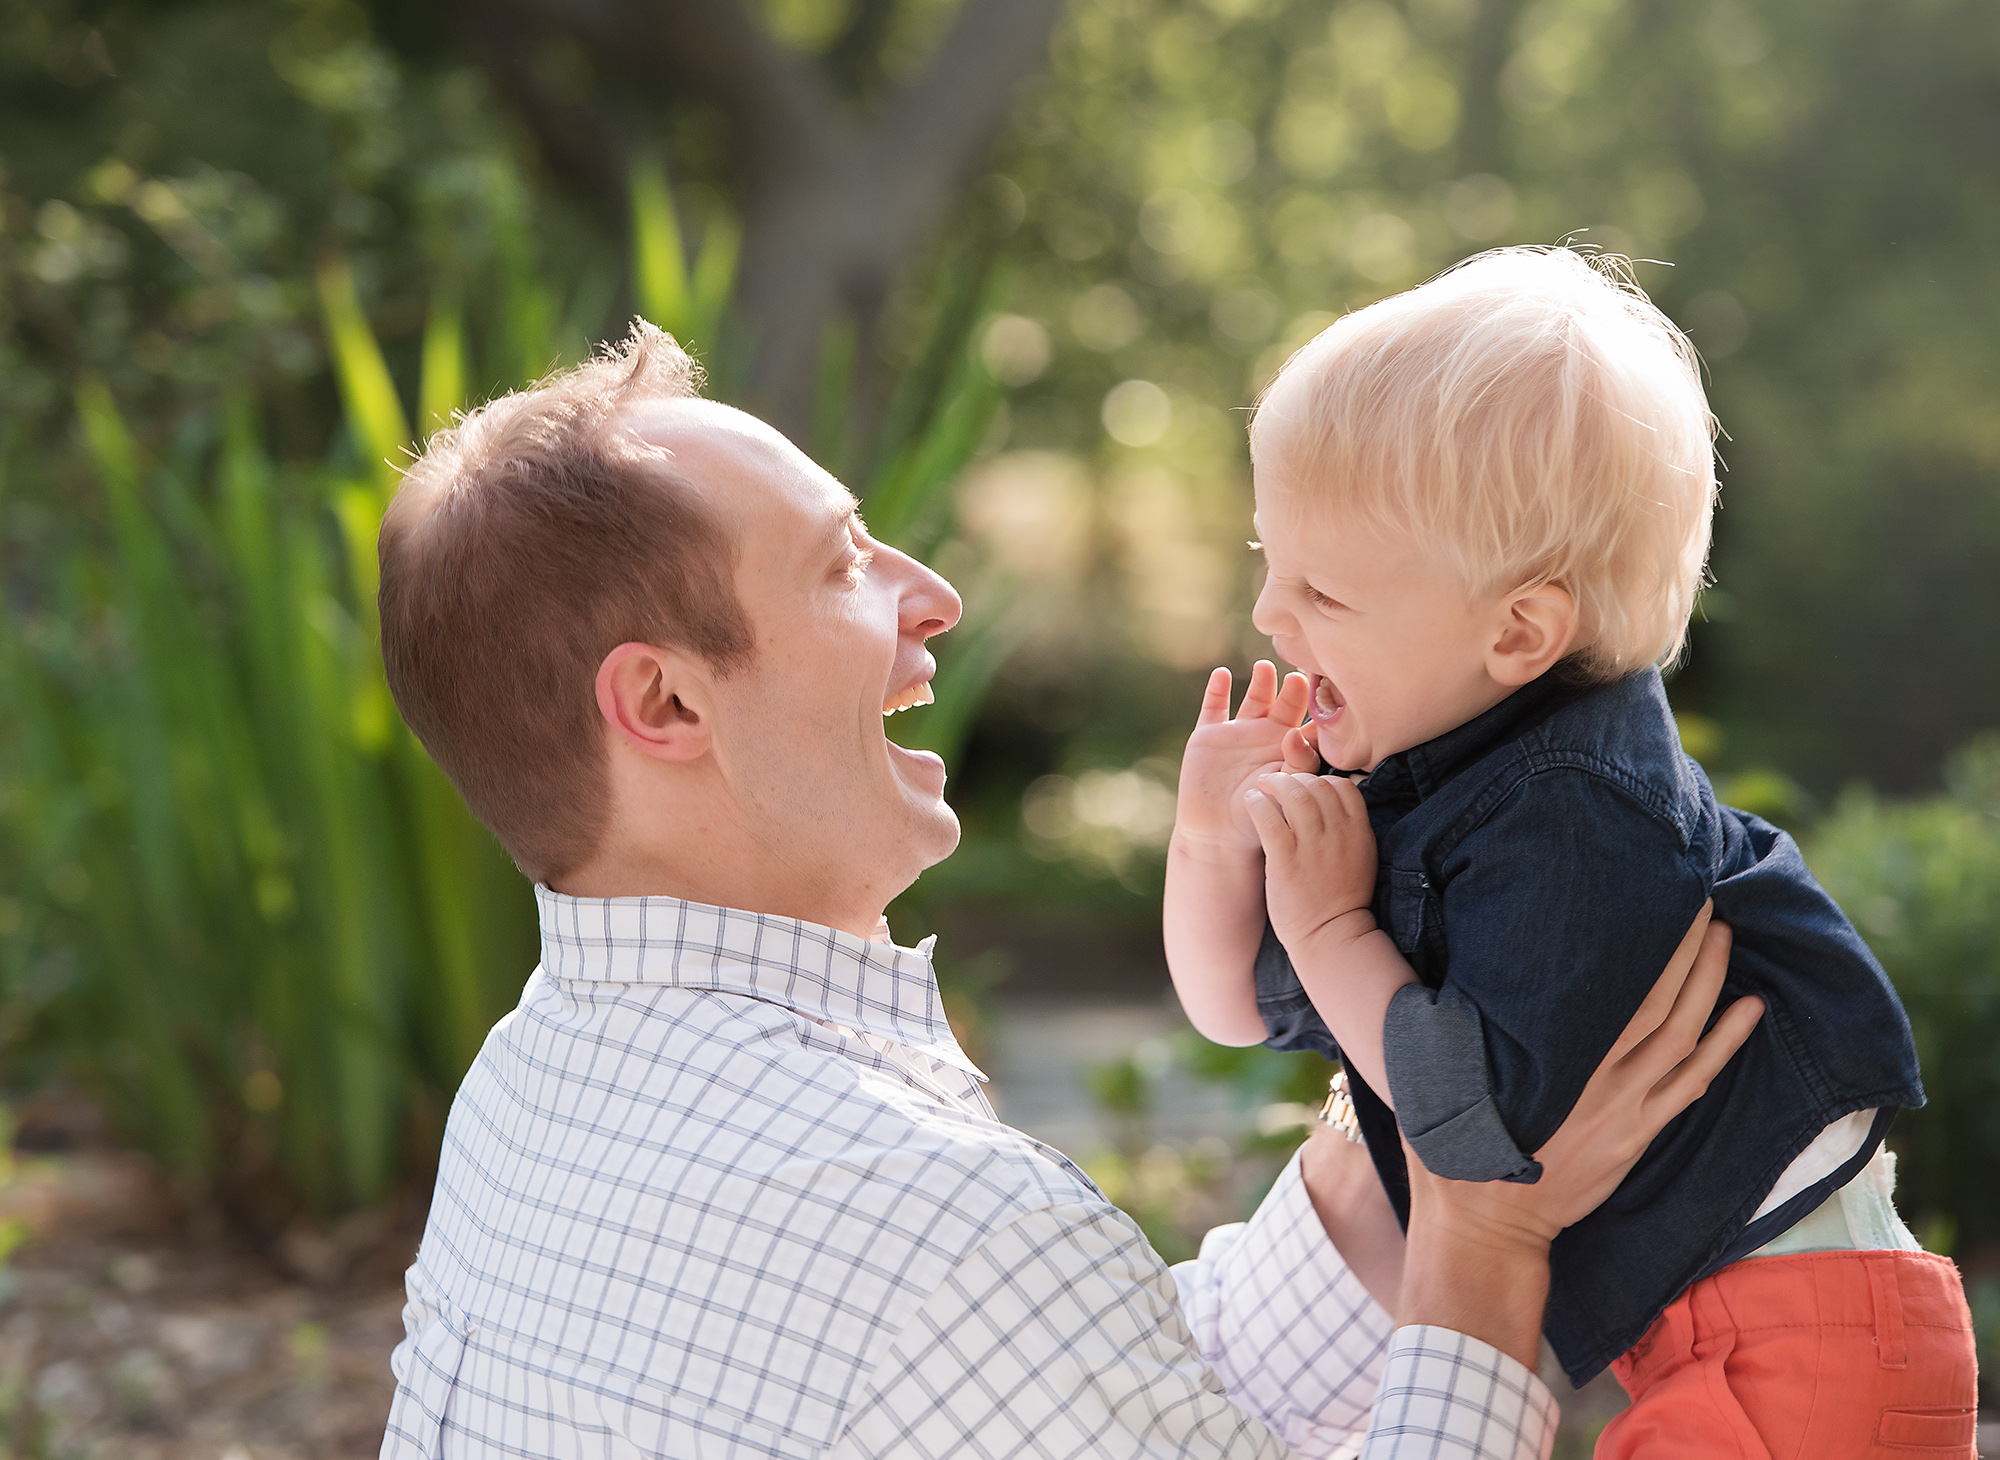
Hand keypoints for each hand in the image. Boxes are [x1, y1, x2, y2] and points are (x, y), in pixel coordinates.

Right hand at [1173, 661, 1310, 856]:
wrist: (1218, 834)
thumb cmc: (1261, 818)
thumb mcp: (1285, 790)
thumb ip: (1298, 763)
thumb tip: (1296, 732)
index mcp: (1292, 748)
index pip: (1311, 720)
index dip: (1320, 708)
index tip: (1328, 695)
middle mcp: (1268, 735)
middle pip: (1286, 702)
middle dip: (1294, 689)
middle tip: (1299, 679)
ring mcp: (1238, 732)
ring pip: (1254, 697)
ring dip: (1261, 681)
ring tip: (1266, 668)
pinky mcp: (1209, 734)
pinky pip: (1213, 706)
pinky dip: (1216, 689)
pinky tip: (1222, 675)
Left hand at [1243, 770, 1377, 955]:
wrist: (1330, 937)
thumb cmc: (1340, 898)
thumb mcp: (1360, 858)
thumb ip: (1348, 828)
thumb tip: (1328, 802)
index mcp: (1360, 832)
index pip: (1343, 786)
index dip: (1321, 780)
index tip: (1304, 787)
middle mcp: (1339, 834)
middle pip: (1317, 784)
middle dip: (1294, 777)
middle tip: (1277, 782)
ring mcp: (1313, 847)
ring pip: (1294, 794)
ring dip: (1274, 783)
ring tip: (1261, 786)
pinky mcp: (1286, 861)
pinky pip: (1269, 819)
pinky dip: (1257, 803)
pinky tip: (1251, 802)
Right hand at [1397, 905, 1762, 1366]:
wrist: (1486, 1229)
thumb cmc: (1454, 1151)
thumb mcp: (1438, 1083)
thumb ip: (1455, 1031)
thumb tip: (1444, 966)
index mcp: (1554, 1065)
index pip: (1613, 993)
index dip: (1644, 947)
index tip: (1656, 898)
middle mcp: (1599, 1083)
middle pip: (1659, 1004)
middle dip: (1686, 949)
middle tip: (1703, 898)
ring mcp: (1626, 1112)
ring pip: (1683, 1037)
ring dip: (1709, 984)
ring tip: (1725, 935)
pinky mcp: (1638, 1136)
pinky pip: (1693, 1084)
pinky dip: (1725, 1045)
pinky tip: (1748, 1010)